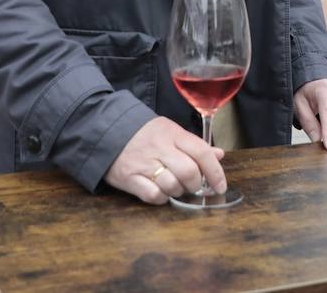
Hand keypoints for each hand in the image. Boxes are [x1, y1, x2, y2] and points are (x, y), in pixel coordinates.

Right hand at [104, 116, 226, 204]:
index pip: (202, 152)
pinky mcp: (129, 178)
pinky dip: (161, 198)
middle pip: (189, 171)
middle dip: (196, 184)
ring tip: (174, 186)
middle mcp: (160, 148)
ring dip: (178, 191)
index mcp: (173, 134)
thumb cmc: (143, 133)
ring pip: (172, 185)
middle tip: (193, 186)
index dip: (216, 172)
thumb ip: (194, 144)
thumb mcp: (169, 131)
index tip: (220, 186)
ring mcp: (144, 164)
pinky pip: (153, 195)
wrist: (106, 130)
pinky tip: (159, 191)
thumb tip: (219, 154)